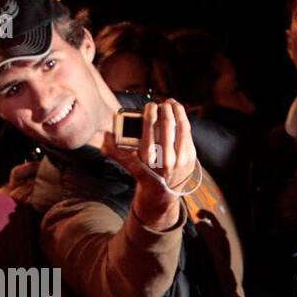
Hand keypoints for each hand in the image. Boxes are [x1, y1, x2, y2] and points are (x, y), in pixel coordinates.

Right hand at [114, 99, 197, 230]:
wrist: (162, 194)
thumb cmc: (144, 174)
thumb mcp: (128, 164)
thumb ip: (114, 150)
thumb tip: (106, 135)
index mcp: (147, 159)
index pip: (149, 128)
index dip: (150, 112)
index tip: (150, 105)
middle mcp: (164, 160)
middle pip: (167, 125)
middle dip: (165, 109)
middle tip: (162, 103)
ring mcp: (180, 159)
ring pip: (181, 127)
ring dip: (177, 111)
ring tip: (172, 104)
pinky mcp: (190, 158)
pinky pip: (187, 133)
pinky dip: (183, 120)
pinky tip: (179, 113)